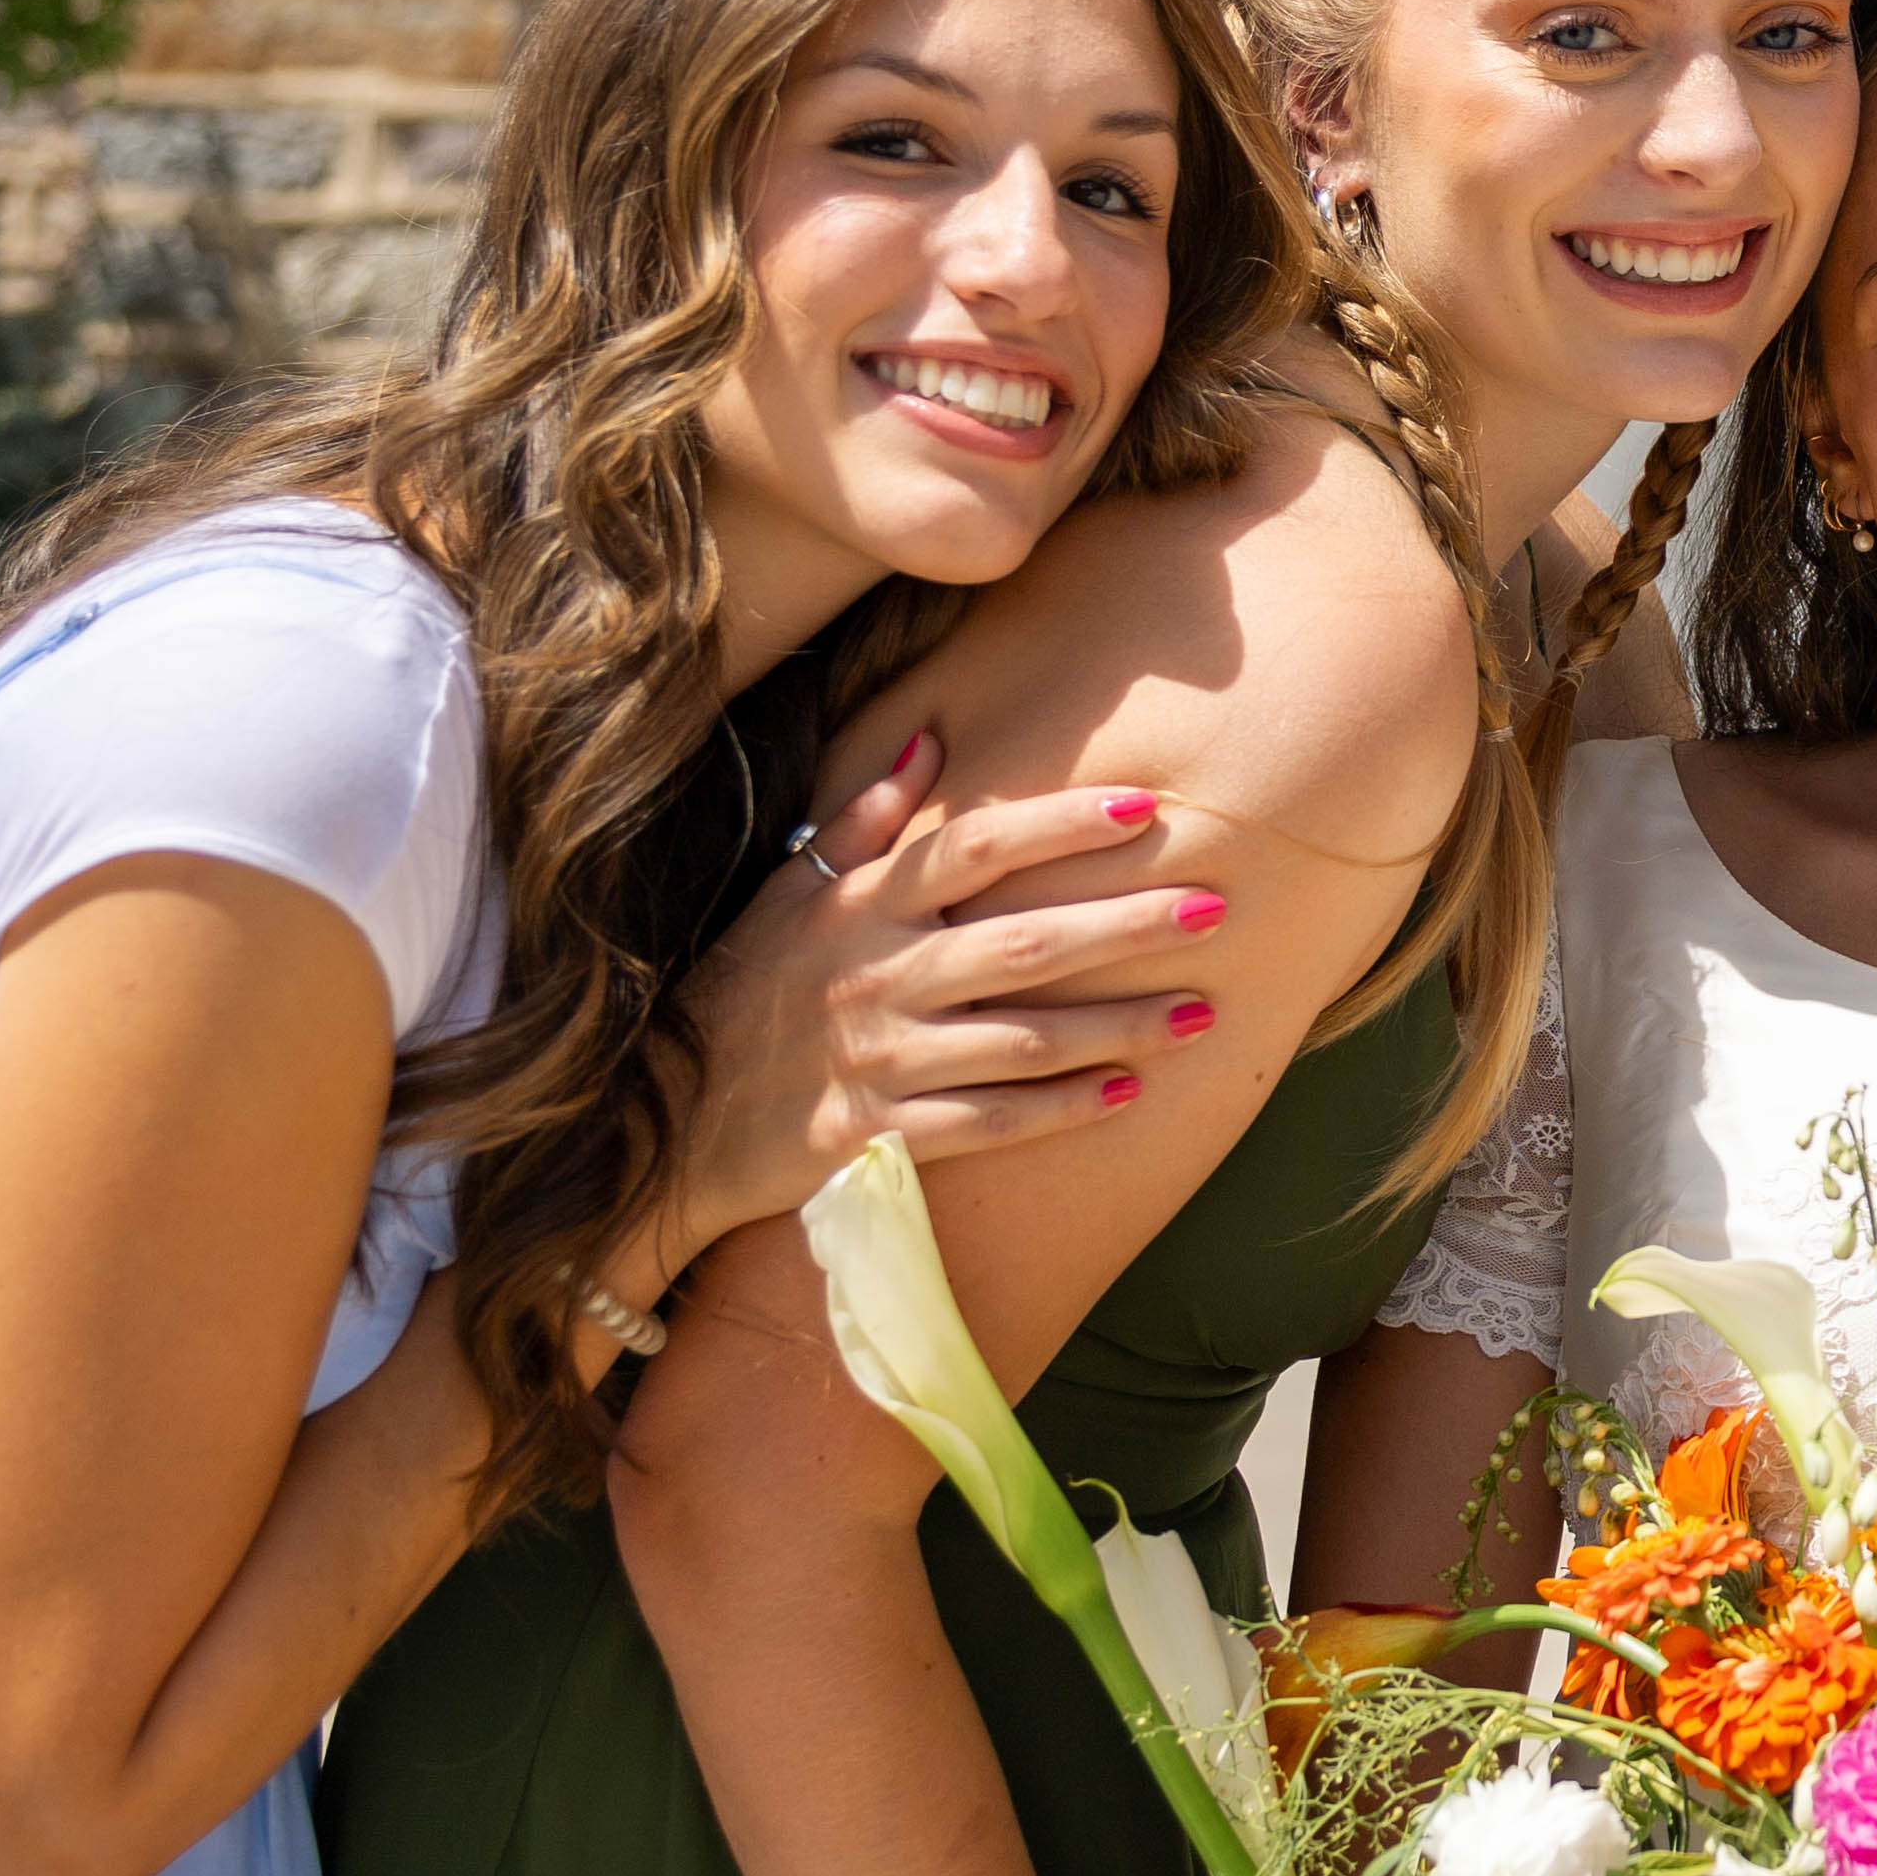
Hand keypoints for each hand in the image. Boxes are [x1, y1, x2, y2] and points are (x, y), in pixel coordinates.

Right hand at [657, 734, 1234, 1255]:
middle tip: (1215, 907)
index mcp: (858, 906)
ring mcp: (877, 1057)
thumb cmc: (738, 994)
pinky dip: (1059, 1109)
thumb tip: (930, 742)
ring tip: (1204, 1011)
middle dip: (1125, 925)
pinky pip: (985, 1121)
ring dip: (1119, 1025)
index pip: (970, 847)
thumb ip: (859, 820)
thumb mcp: (784, 896)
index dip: (1058, 824)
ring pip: (1021, 1038)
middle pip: (1022, 942)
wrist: (661, 1119)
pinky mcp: (874, 1132)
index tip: (1144, 807)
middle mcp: (874, 974)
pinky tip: (1129, 1094)